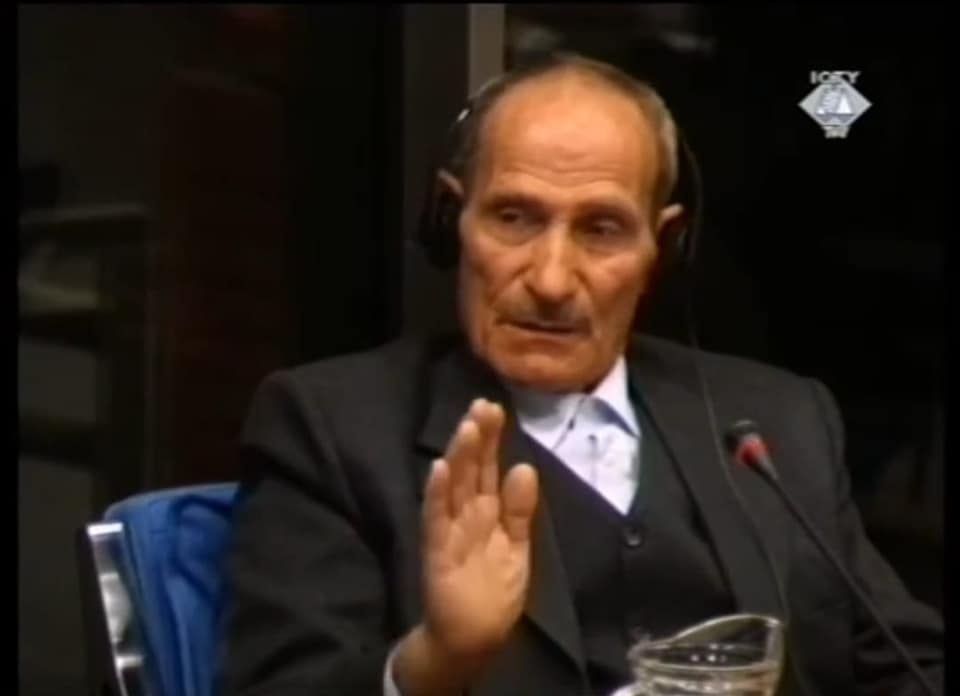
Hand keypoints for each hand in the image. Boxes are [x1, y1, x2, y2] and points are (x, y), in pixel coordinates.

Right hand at [394, 398, 538, 694]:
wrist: (472, 636)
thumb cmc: (496, 589)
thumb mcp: (518, 547)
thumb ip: (519, 510)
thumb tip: (525, 467)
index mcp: (488, 510)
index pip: (490, 467)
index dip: (492, 439)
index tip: (495, 408)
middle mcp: (467, 512)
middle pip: (472, 469)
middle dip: (477, 438)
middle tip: (482, 405)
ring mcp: (450, 529)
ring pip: (455, 486)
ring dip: (460, 456)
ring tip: (467, 427)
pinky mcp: (438, 550)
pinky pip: (437, 518)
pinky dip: (438, 494)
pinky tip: (440, 469)